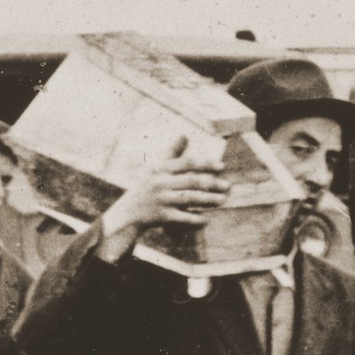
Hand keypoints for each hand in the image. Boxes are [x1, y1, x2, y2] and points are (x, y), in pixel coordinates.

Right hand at [96, 138, 231, 260]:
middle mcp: (160, 183)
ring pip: (190, 199)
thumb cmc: (145, 189)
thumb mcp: (155, 169)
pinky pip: (182, 217)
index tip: (222, 167)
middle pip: (191, 181)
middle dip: (212, 184)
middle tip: (228, 186)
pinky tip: (206, 219)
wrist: (126, 214)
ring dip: (208, 200)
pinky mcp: (161, 216)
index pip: (187, 164)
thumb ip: (171, 153)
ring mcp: (161, 200)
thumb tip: (185, 135)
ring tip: (222, 200)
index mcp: (160, 169)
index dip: (206, 164)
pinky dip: (195, 219)